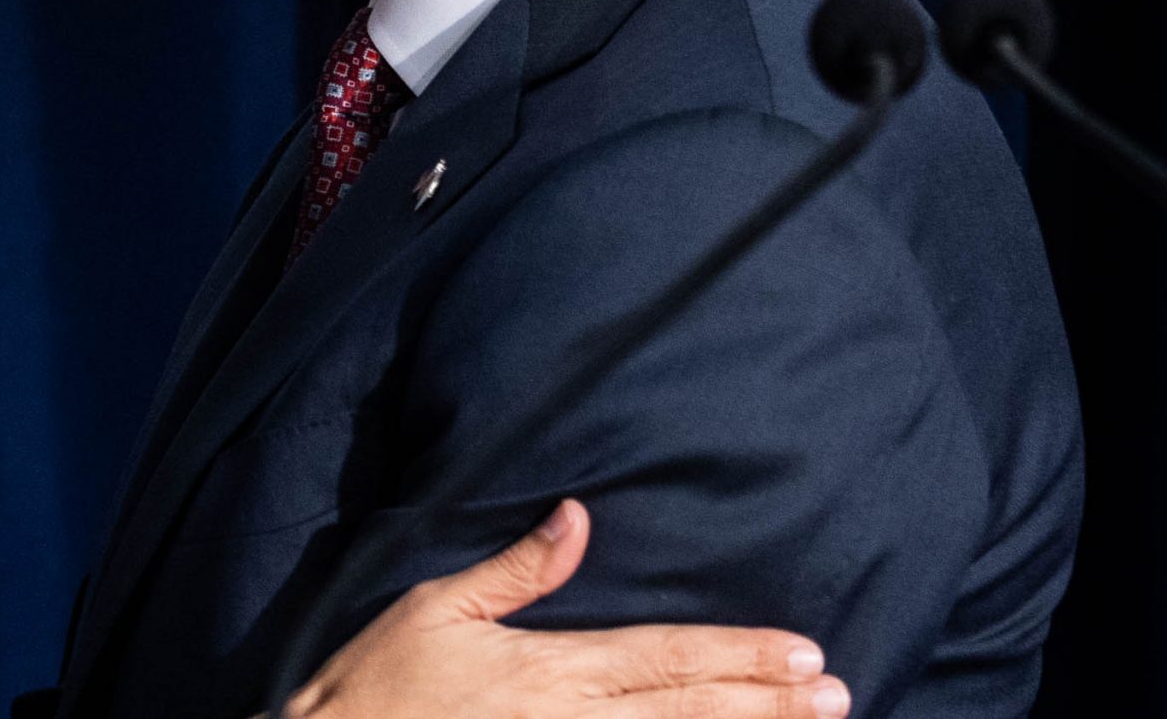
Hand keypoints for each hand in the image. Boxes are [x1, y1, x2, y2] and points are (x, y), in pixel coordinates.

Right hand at [277, 500, 849, 718]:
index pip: (664, 657)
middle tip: (838, 696)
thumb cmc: (375, 685)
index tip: (803, 653)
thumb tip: (575, 515)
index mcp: (549, 668)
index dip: (736, 654)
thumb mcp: (436, 608)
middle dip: (767, 702)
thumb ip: (516, 570)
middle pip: (689, 712)